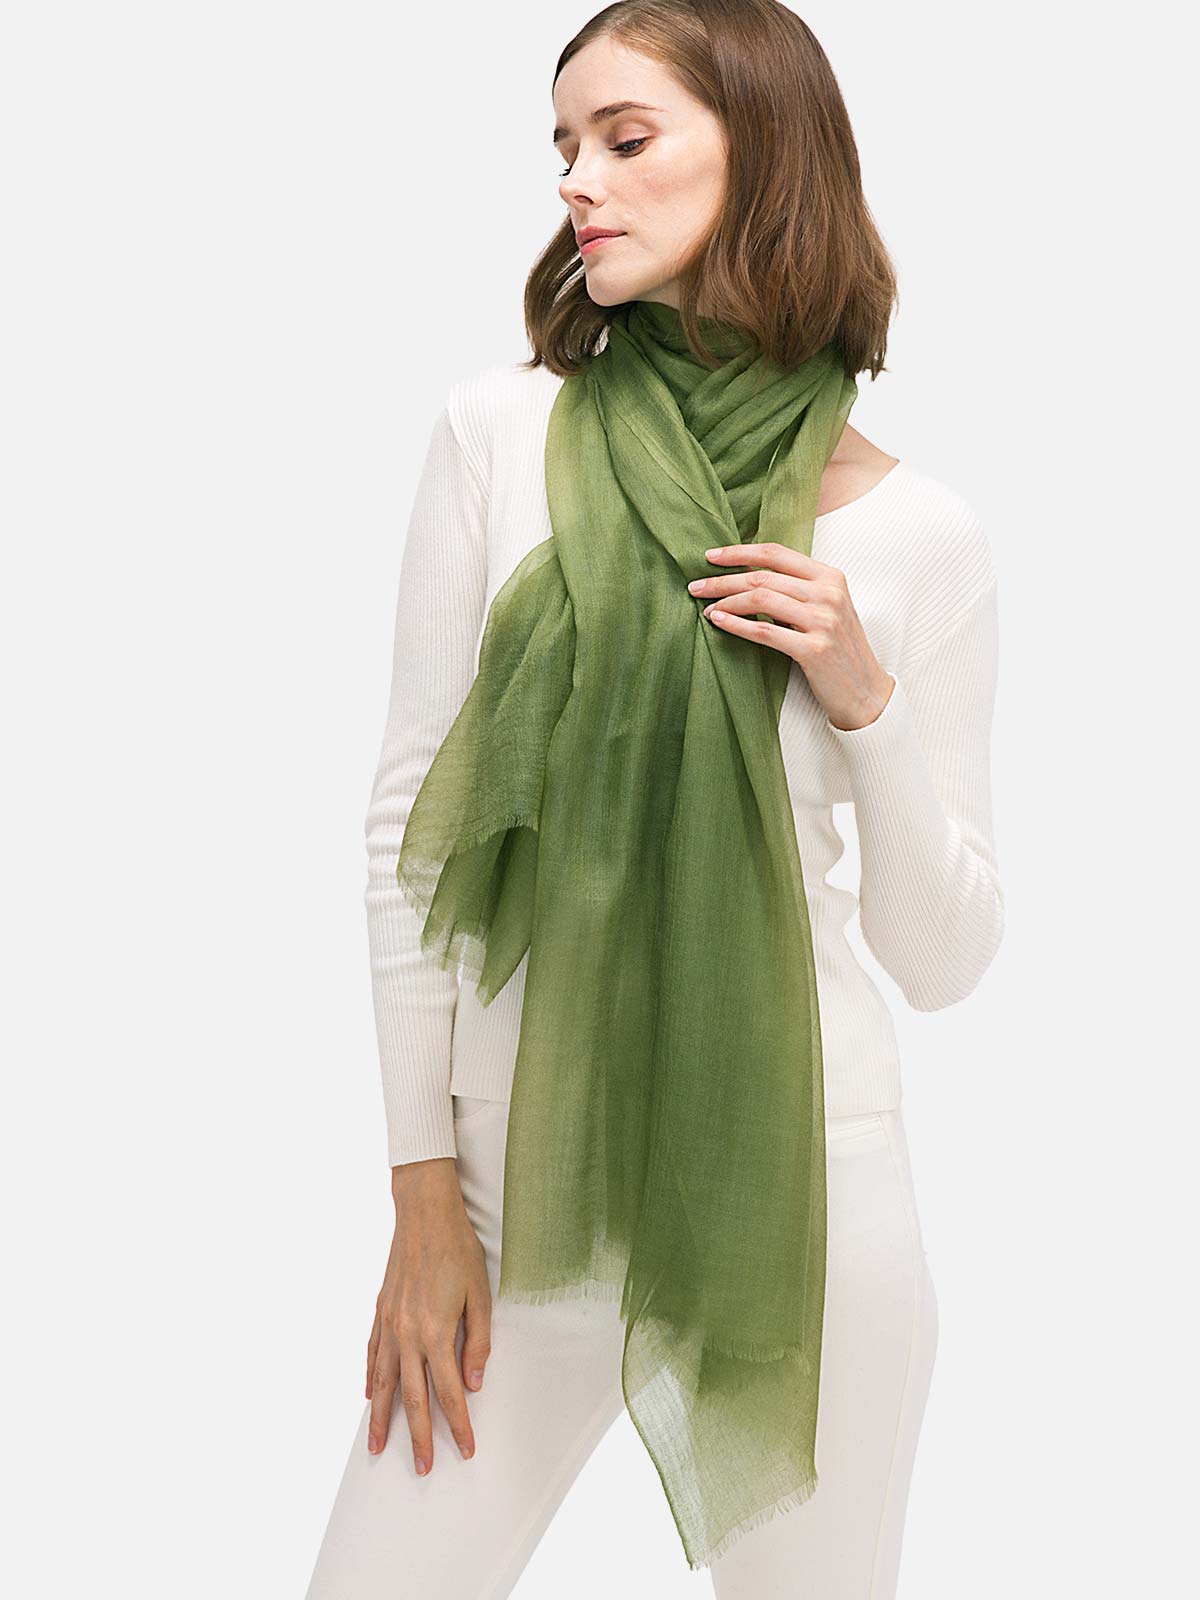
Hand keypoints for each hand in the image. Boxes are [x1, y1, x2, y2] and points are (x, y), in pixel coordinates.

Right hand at [365, 1158, 492, 1476]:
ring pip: (385, 1383)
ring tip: (378, 1448)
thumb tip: (473, 1383)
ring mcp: (389, 1325)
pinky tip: (371, 1395)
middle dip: (418, 1436)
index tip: (465, 1449)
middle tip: (423, 1467)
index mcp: (435, 1333)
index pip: (450, 1393)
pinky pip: (373, 1354)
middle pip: (412, 1398)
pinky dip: (371, 1378)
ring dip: (383, 1418)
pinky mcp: (380, 1311)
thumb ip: (478, 1342)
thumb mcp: (480, 1295)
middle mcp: (407, 1335)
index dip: (459, 1425)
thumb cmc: (458, 1251)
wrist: (424, 1214)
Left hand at [687, 540, 894, 731]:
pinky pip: (764, 631)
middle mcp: (829, 594)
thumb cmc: (839, 649)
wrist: (865, 691)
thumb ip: (797, 589)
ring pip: (761, 599)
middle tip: (696, 586)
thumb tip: (747, 575)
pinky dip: (737, 625)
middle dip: (723, 579)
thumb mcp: (826, 609)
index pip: (776, 553)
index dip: (739, 552)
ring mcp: (823, 621)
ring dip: (726, 601)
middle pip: (763, 576)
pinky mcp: (814, 649)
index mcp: (831, 577)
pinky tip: (719, 621)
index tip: (711, 556)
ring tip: (705, 608)